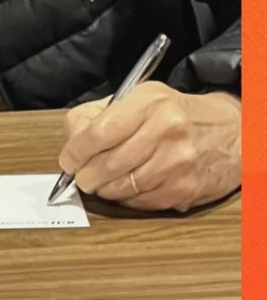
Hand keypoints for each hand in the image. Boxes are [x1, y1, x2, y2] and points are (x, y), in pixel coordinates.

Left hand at [59, 82, 240, 210]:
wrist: (232, 132)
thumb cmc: (177, 114)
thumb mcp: (141, 97)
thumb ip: (101, 114)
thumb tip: (72, 141)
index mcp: (150, 102)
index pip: (100, 131)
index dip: (76, 150)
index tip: (68, 159)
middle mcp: (166, 131)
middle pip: (108, 163)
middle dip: (86, 175)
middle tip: (80, 177)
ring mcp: (178, 163)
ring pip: (123, 187)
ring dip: (104, 189)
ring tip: (100, 182)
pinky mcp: (186, 189)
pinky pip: (142, 202)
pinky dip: (127, 199)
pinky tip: (127, 188)